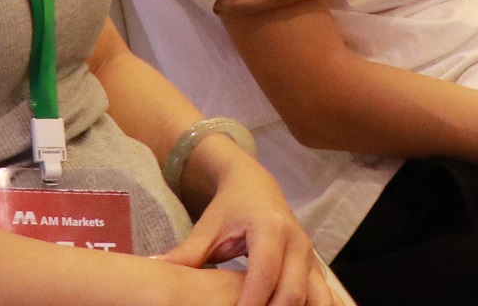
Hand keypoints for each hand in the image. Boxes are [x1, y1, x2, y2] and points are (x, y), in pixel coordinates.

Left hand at [161, 150, 326, 305]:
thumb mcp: (207, 227)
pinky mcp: (316, 266)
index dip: (252, 302)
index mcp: (269, 229)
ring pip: (316, 297)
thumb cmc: (229, 208)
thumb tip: (153, 267)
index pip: (265, 274)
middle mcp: (297, 241)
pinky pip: (324, 296)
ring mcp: (311, 255)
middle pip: (293, 292)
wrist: (256, 184)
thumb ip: (185, 253)